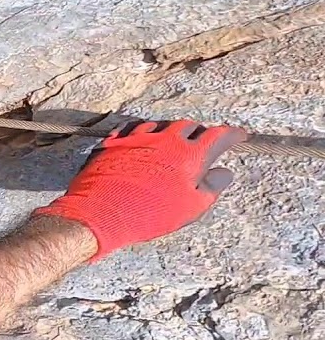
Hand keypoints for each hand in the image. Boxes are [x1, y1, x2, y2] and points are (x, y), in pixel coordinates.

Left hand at [33, 120, 246, 259]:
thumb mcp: (190, 207)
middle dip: (199, 133)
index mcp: (190, 154)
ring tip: (171, 142)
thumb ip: (212, 187)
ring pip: (161, 125)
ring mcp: (138, 137)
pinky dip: (142, 132)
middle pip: (189, 127)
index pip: (219, 136)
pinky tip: (141, 139)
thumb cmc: (149, 214)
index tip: (239, 136)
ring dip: (170, 131)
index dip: (232, 135)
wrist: (100, 212)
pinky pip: (132, 128)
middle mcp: (166, 139)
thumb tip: (225, 172)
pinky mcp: (114, 141)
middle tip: (201, 143)